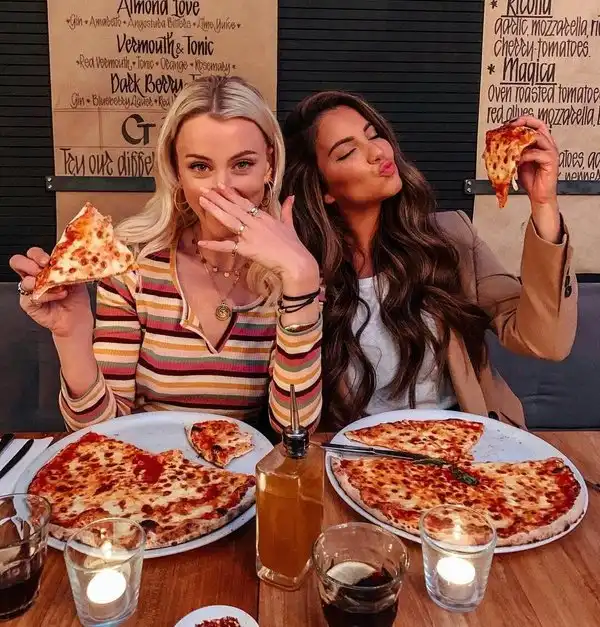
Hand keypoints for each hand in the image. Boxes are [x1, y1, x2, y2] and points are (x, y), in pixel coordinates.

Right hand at [9, 248, 93, 337]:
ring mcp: (30, 290)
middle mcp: (34, 277)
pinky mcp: (29, 303)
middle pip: (19, 262)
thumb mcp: (76, 278)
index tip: (48, 260)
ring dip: (40, 281)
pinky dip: (48, 295)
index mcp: (43, 268)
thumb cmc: (75, 298)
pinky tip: (60, 294)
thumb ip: (69, 268)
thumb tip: (70, 259)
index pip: (32, 254)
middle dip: (30, 263)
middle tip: (44, 268)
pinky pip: (33, 296)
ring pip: (24, 281)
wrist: (77, 317)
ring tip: (57, 285)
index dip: (37, 254)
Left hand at [196, 185, 319, 293]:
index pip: (244, 203)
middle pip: (233, 208)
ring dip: (215, 210)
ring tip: (202, 201)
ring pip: (229, 220)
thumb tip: (291, 196)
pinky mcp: (247, 249)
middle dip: (218, 198)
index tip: (220, 186)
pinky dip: (214, 245)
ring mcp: (250, 235)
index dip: (231, 194)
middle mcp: (255, 223)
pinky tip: (202, 242)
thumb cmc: (293, 245)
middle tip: (204, 189)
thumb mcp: (289, 225)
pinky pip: (228, 246)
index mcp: (264, 217)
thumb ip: (287, 209)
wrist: (296, 262)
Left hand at [510, 116, 561, 241]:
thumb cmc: (531, 179)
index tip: (508, 123)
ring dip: (521, 140)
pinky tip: (516, 161)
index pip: (534, 124)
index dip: (522, 120)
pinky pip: (536, 154)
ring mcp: (551, 152)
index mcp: (541, 143)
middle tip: (509, 127)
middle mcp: (548, 144)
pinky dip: (524, 156)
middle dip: (522, 124)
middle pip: (538, 126)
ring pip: (537, 137)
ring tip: (510, 144)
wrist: (538, 196)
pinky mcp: (551, 161)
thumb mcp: (517, 162)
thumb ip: (513, 152)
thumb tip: (498, 145)